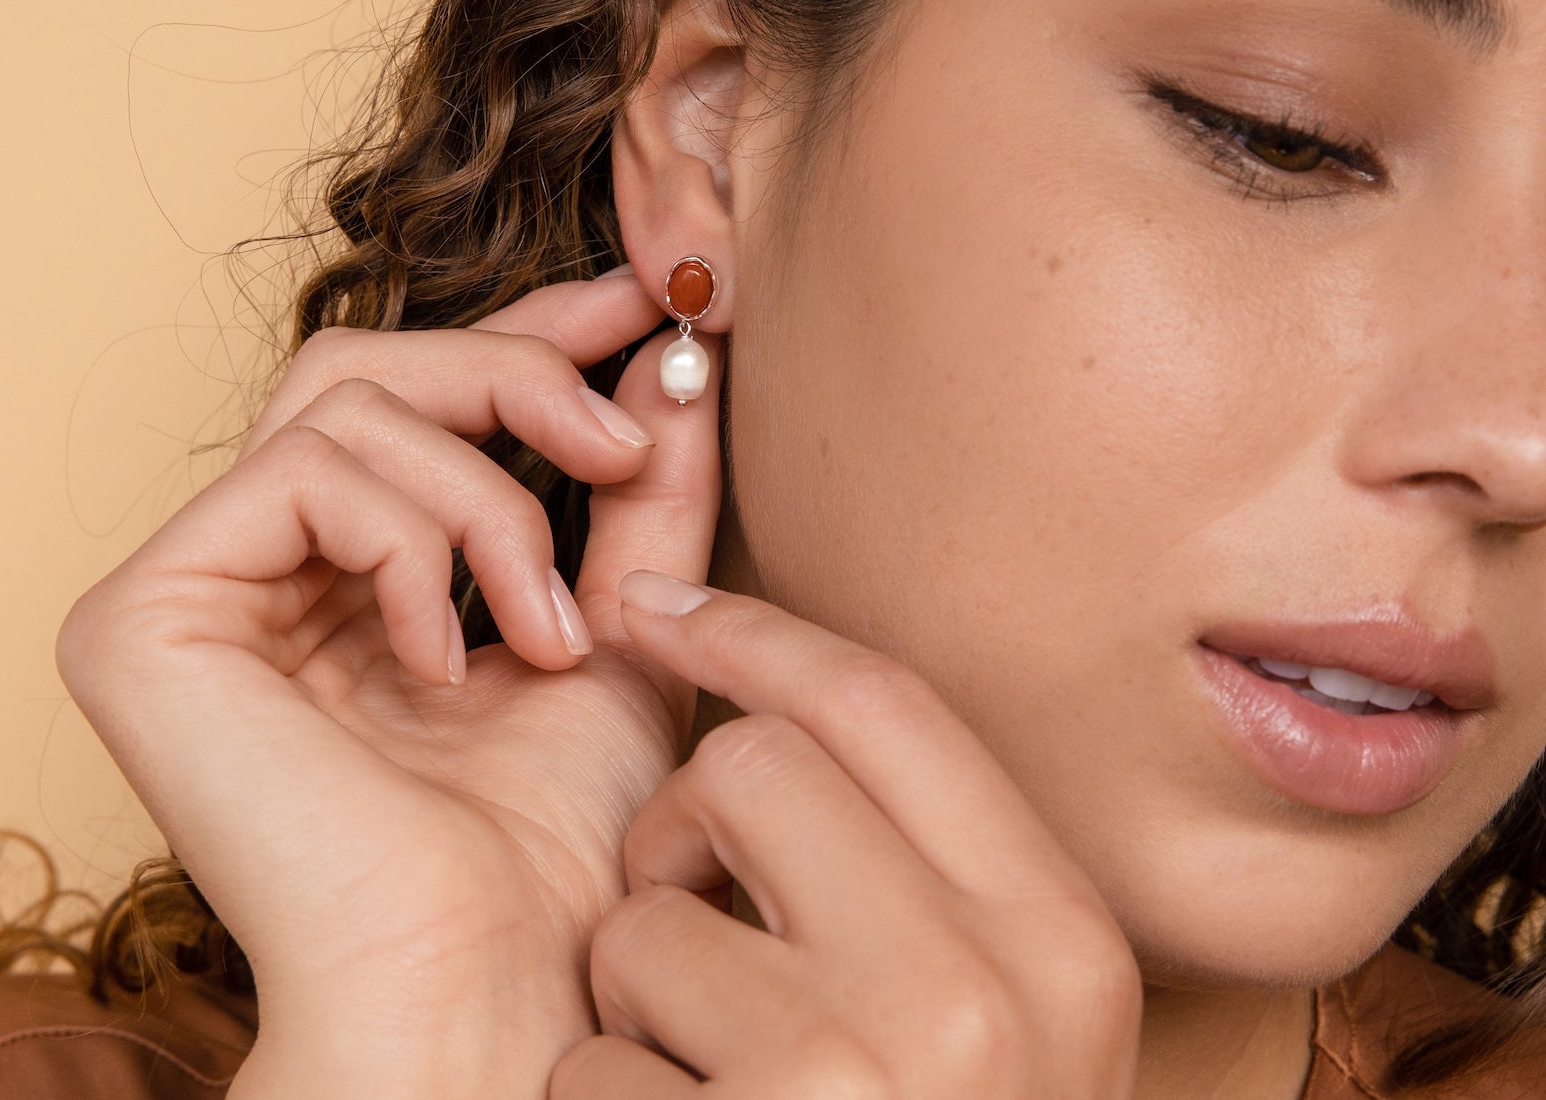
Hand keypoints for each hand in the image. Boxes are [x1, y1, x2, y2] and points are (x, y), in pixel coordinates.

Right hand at [54, 267, 724, 1098]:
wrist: (488, 976)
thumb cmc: (560, 832)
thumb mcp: (625, 616)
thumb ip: (643, 486)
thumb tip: (667, 357)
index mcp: (348, 570)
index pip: (419, 393)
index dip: (530, 328)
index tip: (645, 297)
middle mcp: (257, 567)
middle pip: (370, 366)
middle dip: (517, 374)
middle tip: (624, 441)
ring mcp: (193, 587)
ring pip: (353, 406)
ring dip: (491, 503)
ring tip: (552, 631)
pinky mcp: (142, 615)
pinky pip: (307, 475)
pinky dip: (415, 548)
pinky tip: (446, 667)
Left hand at [549, 573, 1143, 1098]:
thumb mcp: (994, 1016)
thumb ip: (917, 870)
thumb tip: (769, 700)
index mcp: (1060, 938)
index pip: (886, 702)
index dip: (759, 632)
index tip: (659, 606)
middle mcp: (985, 994)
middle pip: (757, 764)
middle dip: (688, 828)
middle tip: (689, 913)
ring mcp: (860, 1079)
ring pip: (653, 912)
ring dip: (638, 984)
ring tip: (695, 1074)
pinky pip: (598, 1053)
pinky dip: (602, 1094)